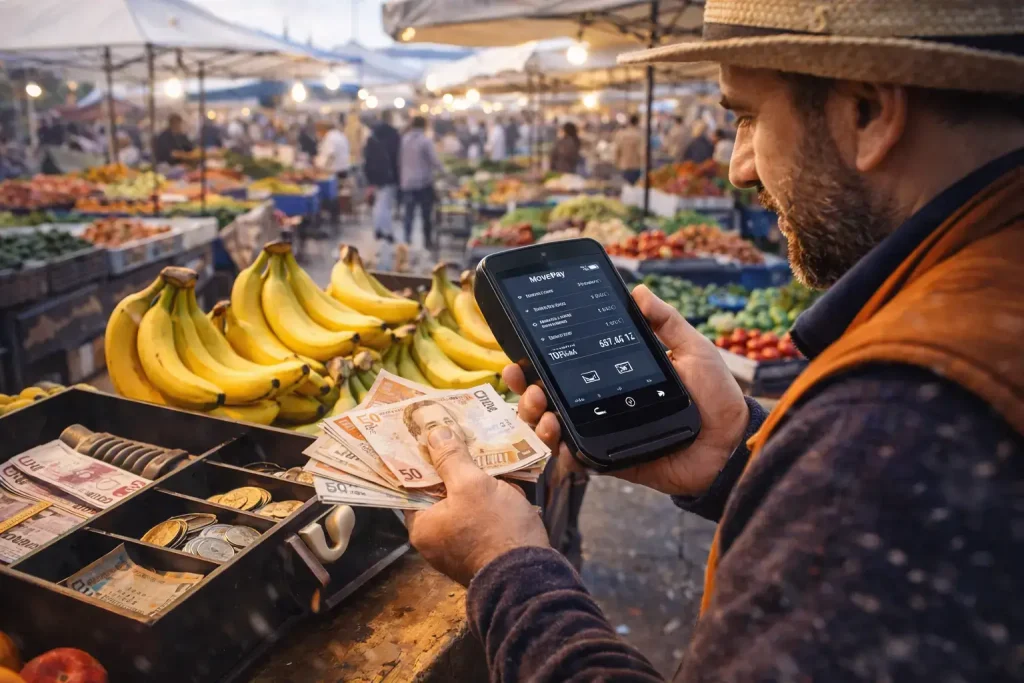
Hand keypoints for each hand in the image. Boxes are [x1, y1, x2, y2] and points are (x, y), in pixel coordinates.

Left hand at [405, 426, 549, 585]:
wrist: (530, 578)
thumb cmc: (495, 530)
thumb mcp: (472, 485)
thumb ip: (451, 458)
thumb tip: (434, 433)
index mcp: (422, 526)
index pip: (413, 484)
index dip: (424, 458)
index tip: (433, 435)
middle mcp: (435, 540)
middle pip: (440, 493)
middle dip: (455, 468)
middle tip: (464, 439)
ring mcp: (459, 548)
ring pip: (464, 504)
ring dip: (478, 483)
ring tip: (491, 457)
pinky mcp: (483, 551)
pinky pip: (481, 518)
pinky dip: (491, 502)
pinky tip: (507, 485)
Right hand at [505, 284, 747, 497]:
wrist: (732, 442)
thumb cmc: (714, 396)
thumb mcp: (692, 349)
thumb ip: (665, 321)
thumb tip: (639, 291)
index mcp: (612, 377)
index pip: (566, 367)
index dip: (537, 362)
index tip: (519, 353)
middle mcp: (600, 405)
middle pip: (548, 399)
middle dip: (526, 393)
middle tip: (526, 385)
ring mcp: (602, 434)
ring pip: (554, 430)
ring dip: (538, 422)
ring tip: (544, 415)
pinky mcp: (611, 461)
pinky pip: (577, 461)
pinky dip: (562, 455)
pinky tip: (560, 445)